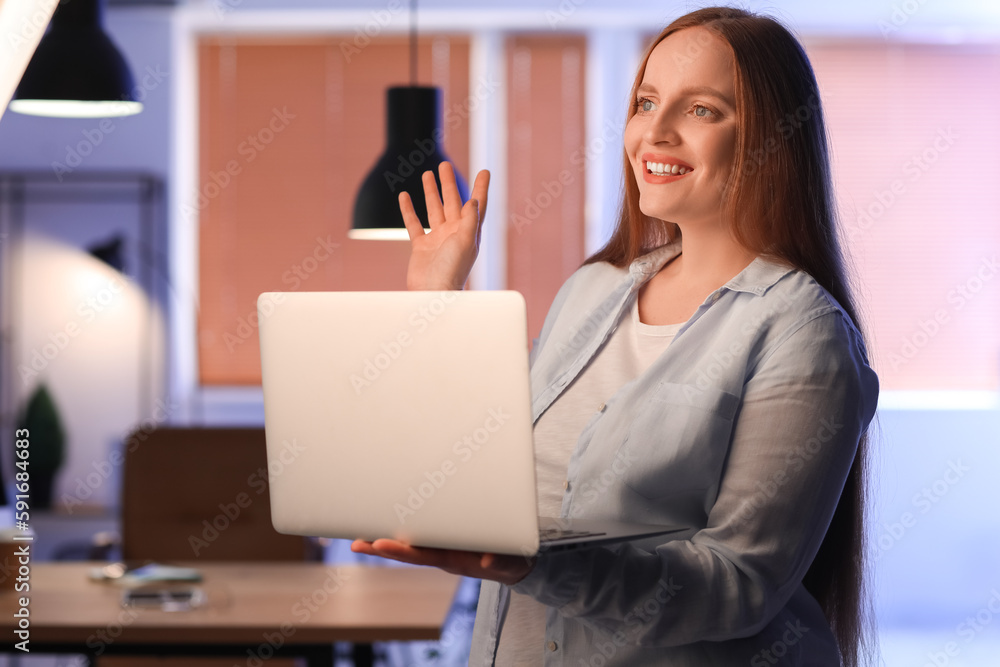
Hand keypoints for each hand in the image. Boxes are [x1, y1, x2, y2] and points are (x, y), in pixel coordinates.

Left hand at [350, 538, 533, 585]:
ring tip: (359, 539)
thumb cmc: (509, 559)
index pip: (423, 555)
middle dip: (382, 548)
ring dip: (384, 541)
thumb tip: (487, 561)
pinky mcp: (446, 538)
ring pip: (409, 545)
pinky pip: (419, 536)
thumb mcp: (507, 561)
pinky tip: (380, 531)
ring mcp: (442, 548)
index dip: (401, 550)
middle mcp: (443, 555)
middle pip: (408, 552)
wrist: (513, 564)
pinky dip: (399, 534)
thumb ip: (498, 560)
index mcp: (455, 559)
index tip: (380, 543)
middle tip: (358, 543)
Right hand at [400, 162, 489, 290]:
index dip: (481, 188)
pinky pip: (414, 224)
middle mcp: (454, 233)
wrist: (432, 293)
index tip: (484, 170)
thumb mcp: (465, 242)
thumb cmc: (452, 271)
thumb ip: (469, 221)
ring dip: (431, 192)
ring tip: (428, 174)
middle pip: (452, 202)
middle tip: (445, 164)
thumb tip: (474, 200)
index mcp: (468, 232)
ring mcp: (437, 239)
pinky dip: (409, 210)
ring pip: (434, 210)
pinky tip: (404, 196)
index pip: (477, 205)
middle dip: (449, 184)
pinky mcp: (421, 247)